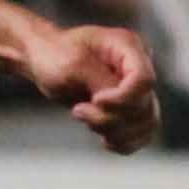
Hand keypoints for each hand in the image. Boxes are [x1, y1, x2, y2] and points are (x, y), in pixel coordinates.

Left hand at [24, 24, 159, 153]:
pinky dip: (124, 142)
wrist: (43, 60)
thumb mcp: (71, 64)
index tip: (95, 100)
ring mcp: (135, 89)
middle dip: (110, 117)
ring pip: (146, 123)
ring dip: (115, 131)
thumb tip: (119, 101)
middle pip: (145, 106)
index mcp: (128, 47)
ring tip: (84, 118)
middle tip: (78, 110)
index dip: (122, 98)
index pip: (144, 80)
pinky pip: (141, 134)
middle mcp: (138, 67)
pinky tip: (105, 140)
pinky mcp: (129, 107)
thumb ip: (99, 80)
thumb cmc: (54, 55)